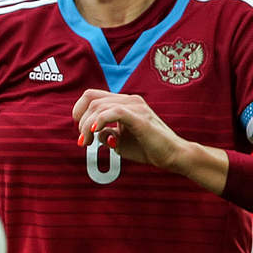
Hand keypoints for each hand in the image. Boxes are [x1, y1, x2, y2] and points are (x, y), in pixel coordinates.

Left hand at [72, 88, 189, 170]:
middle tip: (84, 141)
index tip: (81, 131)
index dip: (79, 111)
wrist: (173, 156)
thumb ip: (105, 134)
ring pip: (98, 106)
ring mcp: (135, 106)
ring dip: (87, 126)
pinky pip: (113, 112)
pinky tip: (96, 133)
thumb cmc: (149, 149)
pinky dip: (99, 121)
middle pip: (91, 100)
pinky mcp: (139, 116)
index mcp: (124, 103)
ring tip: (88, 142)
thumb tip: (93, 132)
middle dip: (81, 121)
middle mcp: (129, 100)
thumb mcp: (120, 142)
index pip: (92, 96)